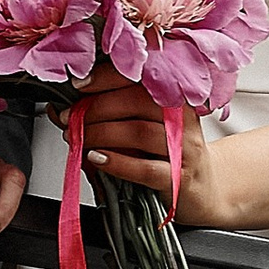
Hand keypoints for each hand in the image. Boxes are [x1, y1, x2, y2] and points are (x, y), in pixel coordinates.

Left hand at [77, 80, 240, 229]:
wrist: (206, 192)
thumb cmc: (169, 157)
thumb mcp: (144, 131)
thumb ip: (110, 118)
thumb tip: (62, 112)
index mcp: (174, 98)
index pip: (141, 77)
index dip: (107, 77)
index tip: (79, 84)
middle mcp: (182, 119)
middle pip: (137, 100)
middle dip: (96, 108)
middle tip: (70, 118)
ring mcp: (184, 149)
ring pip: (138, 131)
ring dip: (100, 133)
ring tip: (78, 139)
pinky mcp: (180, 179)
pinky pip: (146, 168)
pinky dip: (117, 162)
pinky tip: (97, 159)